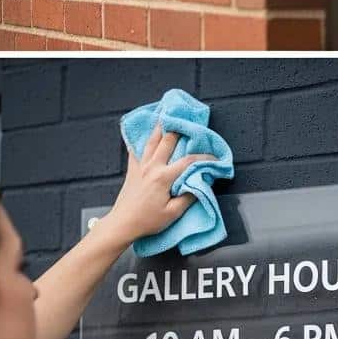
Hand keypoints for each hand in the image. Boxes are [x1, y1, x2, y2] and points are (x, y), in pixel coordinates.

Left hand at [101, 125, 216, 242]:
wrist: (123, 222)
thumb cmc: (148, 220)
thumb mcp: (173, 213)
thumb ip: (188, 197)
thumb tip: (199, 183)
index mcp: (163, 177)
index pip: (188, 161)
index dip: (204, 158)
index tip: (214, 157)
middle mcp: (151, 166)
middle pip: (167, 141)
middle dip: (179, 129)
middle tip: (187, 120)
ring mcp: (140, 166)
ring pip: (151, 141)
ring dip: (160, 128)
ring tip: (165, 116)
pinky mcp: (132, 169)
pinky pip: (135, 149)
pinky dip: (140, 140)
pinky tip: (141, 133)